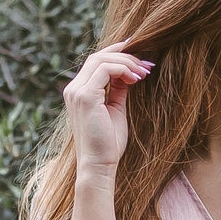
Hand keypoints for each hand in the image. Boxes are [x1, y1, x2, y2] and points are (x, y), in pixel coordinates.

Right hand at [63, 42, 152, 174]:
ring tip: (144, 72)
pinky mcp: (85, 97)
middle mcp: (73, 89)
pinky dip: (123, 70)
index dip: (116, 54)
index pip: (95, 63)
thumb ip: (117, 90)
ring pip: (102, 60)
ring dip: (127, 62)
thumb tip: (127, 74)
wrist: (99, 165)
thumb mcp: (115, 110)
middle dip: (125, 56)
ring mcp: (77, 92)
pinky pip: (106, 70)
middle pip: (98, 57)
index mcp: (78, 92)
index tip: (138, 55)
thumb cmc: (108, 144)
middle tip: (147, 65)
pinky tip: (136, 79)